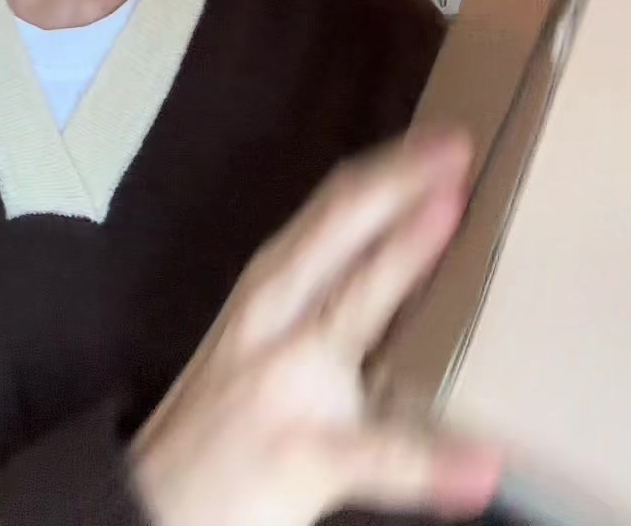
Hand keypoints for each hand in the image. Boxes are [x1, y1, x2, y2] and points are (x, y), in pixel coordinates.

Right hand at [129, 133, 500, 525]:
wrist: (148, 507)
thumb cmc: (221, 418)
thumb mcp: (261, 340)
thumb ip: (319, 302)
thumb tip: (399, 265)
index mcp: (271, 290)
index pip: (333, 212)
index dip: (389, 170)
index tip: (442, 141)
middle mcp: (275, 319)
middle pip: (340, 230)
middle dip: (399, 183)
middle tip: (458, 148)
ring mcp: (288, 382)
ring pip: (351, 306)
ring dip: (402, 255)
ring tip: (453, 218)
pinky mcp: (301, 453)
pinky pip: (376, 457)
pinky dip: (434, 465)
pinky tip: (482, 466)